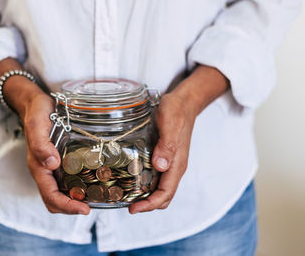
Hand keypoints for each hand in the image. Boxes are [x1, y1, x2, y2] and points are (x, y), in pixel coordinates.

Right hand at [0, 58, 89, 214]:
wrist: (36, 103)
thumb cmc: (36, 113)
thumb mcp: (37, 125)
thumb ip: (41, 145)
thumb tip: (51, 164)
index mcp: (38, 167)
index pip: (50, 196)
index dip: (67, 206)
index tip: (85, 209)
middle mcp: (45, 171)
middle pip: (56, 200)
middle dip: (72, 208)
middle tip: (93, 206)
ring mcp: (52, 168)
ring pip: (62, 193)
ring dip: (76, 201)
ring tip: (96, 198)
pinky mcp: (60, 161)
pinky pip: (67, 181)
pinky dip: (78, 188)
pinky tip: (92, 183)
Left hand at [129, 65, 229, 213]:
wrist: (185, 101)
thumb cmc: (177, 111)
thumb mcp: (170, 125)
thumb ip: (167, 145)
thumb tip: (161, 166)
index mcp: (177, 164)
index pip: (165, 194)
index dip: (149, 205)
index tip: (133, 209)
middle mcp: (174, 167)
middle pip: (163, 196)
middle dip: (146, 205)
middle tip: (126, 204)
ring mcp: (170, 162)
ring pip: (159, 188)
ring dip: (145, 195)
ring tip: (126, 195)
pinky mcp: (165, 156)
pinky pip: (156, 176)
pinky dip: (146, 183)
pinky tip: (132, 178)